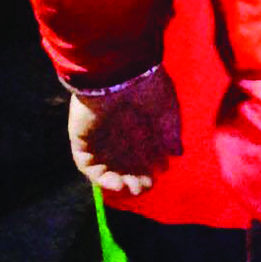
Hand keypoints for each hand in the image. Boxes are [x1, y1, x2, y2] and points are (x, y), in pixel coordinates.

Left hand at [66, 66, 181, 194]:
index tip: (163, 170)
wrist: (117, 73)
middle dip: (137, 177)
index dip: (153, 163)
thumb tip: (177, 153)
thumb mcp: (167, 108)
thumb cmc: (146, 86)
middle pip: (126, 162)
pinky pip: (88, 165)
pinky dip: (101, 178)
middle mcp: (117, 130)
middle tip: (146, 185)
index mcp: (137, 121)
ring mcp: (98, 137)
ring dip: (120, 181)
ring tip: (134, 188)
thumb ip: (171, 131)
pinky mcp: (82, 141)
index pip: (144, 149)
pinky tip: (118, 183)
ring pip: (107, 167)